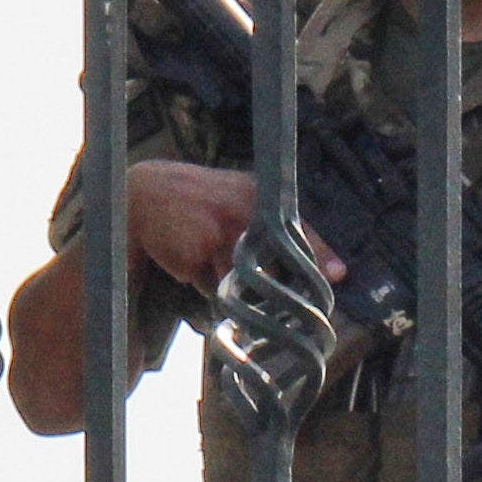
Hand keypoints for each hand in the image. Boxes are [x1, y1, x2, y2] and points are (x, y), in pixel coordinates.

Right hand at [126, 160, 342, 303]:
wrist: (142, 195)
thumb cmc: (195, 204)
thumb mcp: (232, 202)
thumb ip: (262, 228)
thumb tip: (297, 261)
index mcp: (256, 193)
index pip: (296, 226)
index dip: (320, 252)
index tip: (339, 274)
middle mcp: (246, 206)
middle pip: (275, 260)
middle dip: (270, 282)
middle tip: (262, 288)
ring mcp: (225, 226)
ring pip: (242, 278)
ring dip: (227, 282)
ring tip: (205, 257)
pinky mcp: (203, 245)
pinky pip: (213, 282)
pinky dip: (203, 281)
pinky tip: (188, 258)